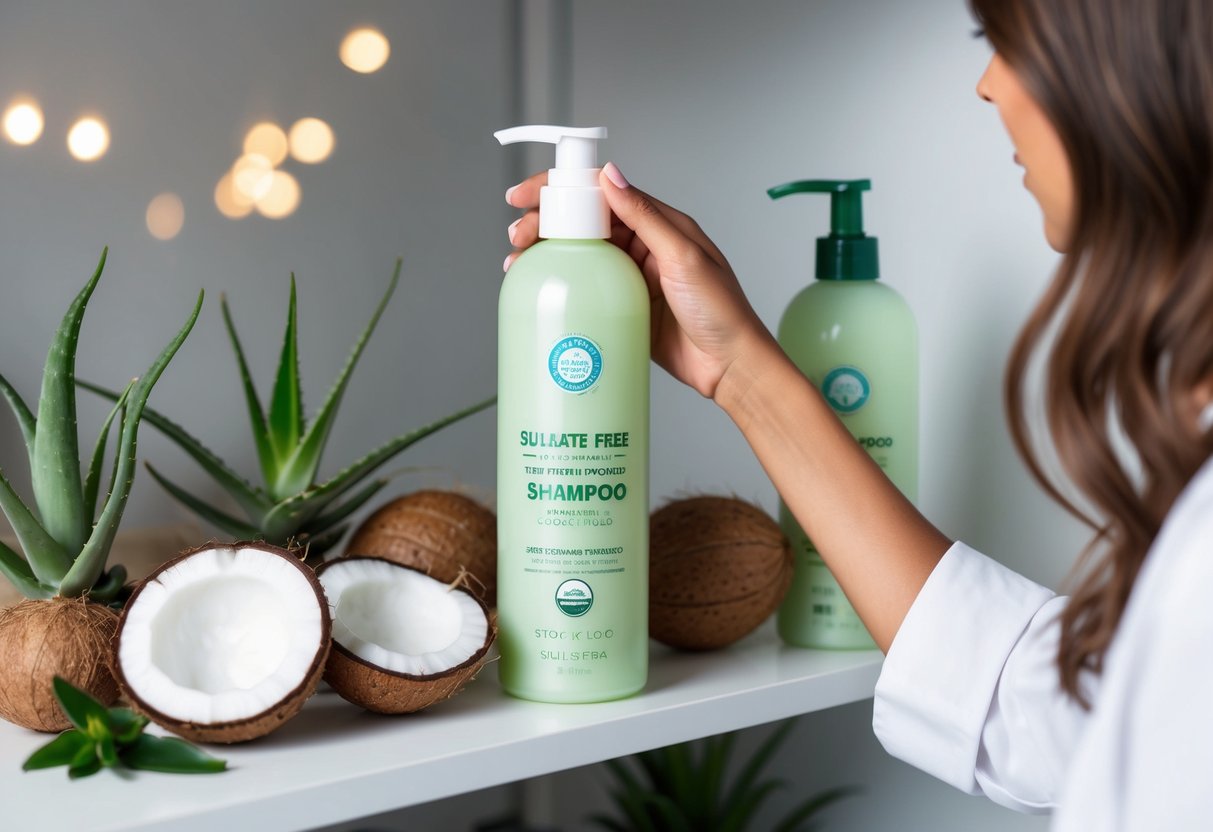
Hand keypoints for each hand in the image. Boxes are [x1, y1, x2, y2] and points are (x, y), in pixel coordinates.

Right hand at [504, 162, 777, 399]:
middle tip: (517, 235)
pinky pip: (587, 289)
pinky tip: (542, 288)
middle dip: (545, 223)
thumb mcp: (683, 257)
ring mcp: (632, 278)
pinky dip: (562, 284)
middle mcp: (643, 247)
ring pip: (580, 255)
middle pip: (583, 224)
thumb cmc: (721, 311)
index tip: (529, 195)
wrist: (730, 367)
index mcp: (660, 225)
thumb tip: (610, 176)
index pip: (603, 195)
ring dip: (547, 253)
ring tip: (518, 261)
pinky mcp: (625, 307)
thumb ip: (646, 216)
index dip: (562, 190)